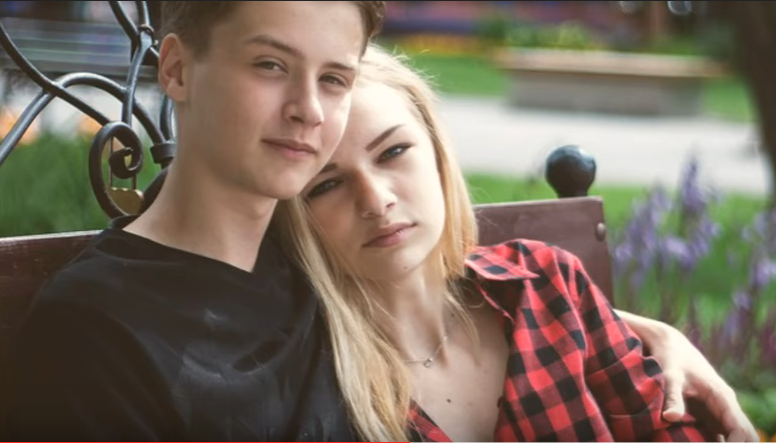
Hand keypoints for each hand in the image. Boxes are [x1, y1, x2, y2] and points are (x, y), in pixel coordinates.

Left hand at [644, 321, 758, 441]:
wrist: (668, 345)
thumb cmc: (671, 359)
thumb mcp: (670, 376)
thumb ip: (673, 397)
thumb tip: (670, 417)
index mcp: (722, 397)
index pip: (741, 429)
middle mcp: (725, 406)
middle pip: (745, 436)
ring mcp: (718, 411)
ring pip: (733, 436)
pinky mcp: (707, 414)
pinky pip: (719, 435)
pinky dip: (714, 442)